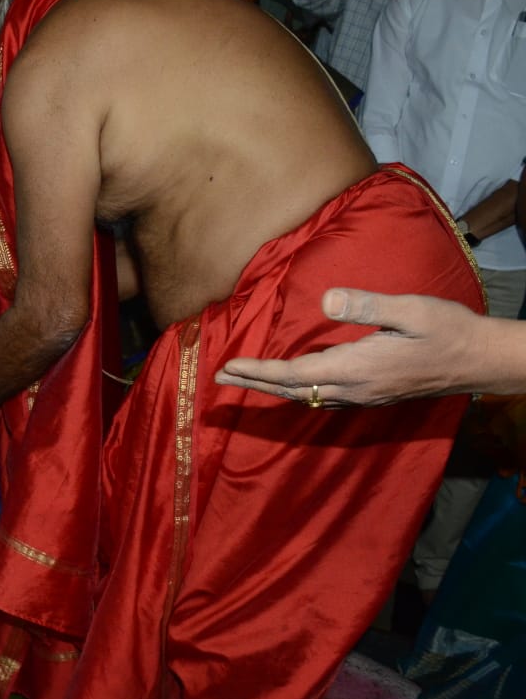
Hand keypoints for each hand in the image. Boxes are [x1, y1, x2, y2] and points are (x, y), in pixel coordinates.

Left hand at [215, 288, 477, 406]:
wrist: (480, 361)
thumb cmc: (447, 330)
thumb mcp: (410, 309)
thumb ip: (366, 304)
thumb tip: (327, 300)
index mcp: (356, 368)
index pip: (293, 373)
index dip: (258, 370)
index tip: (228, 366)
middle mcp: (354, 388)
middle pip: (291, 389)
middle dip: (253, 383)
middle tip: (219, 377)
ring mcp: (363, 396)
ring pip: (305, 396)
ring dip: (271, 388)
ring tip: (244, 379)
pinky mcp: (372, 396)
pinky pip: (322, 398)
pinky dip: (296, 391)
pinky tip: (290, 385)